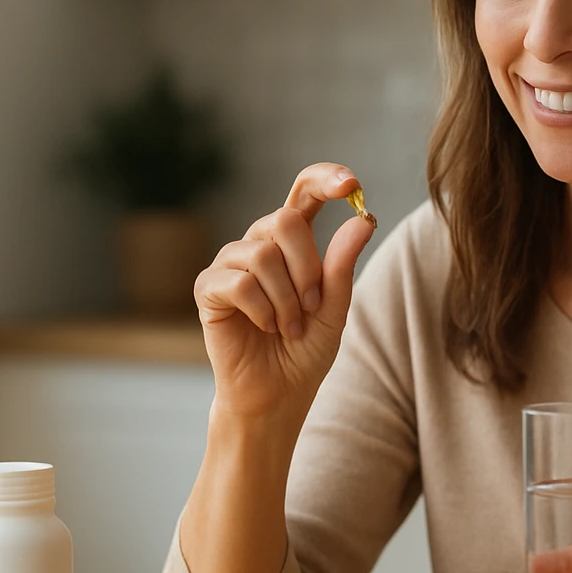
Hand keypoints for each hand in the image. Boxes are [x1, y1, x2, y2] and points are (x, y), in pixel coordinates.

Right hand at [194, 162, 375, 428]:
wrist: (277, 393)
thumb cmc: (305, 349)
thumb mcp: (334, 307)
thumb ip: (343, 265)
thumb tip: (363, 218)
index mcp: (292, 242)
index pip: (304, 191)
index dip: (325, 179)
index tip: (351, 185)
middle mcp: (259, 243)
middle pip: (285, 220)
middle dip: (307, 267)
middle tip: (312, 306)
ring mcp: (230, 263)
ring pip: (264, 254)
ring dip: (286, 299)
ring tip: (289, 327)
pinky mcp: (208, 288)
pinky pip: (241, 282)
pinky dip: (263, 311)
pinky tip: (265, 328)